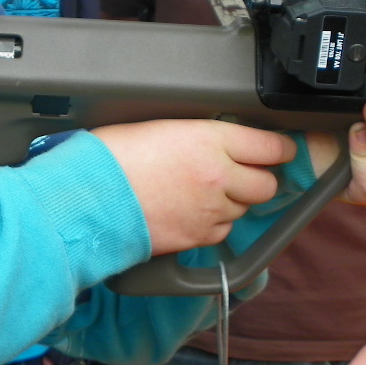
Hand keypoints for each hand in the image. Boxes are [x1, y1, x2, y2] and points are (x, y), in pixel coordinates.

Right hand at [94, 119, 295, 254]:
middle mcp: (218, 176)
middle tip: (241, 174)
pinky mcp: (196, 237)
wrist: (86, 198)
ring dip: (231, 202)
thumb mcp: (160, 127)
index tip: (280, 150)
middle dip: (258, 179)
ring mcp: (209, 210)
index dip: (279, 149)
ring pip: (243, 210)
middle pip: (266, 184)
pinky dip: (212, 224)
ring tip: (200, 194)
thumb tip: (222, 143)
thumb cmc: (110, 156)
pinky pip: (221, 232)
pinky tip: (188, 213)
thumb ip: (201, 136)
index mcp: (209, 139)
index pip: (270, 146)